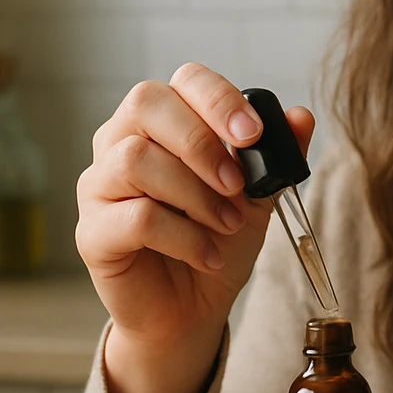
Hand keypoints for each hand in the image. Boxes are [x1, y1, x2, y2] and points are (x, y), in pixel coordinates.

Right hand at [76, 64, 312, 392]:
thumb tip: (300, 117)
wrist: (192, 311)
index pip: (182, 81)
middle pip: (146, 103)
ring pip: (136, 160)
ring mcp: (100, 186)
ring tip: (226, 225)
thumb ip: (275, 156)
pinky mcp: (92, 233)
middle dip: (202, 142)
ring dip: (196, 195)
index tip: (254, 135)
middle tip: (238, 185)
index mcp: (162, 122)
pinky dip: (184, 238)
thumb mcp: (257, 197)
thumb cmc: (217, 243)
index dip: (219, 100)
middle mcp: (120, 142)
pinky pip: (135, 218)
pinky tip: (208, 256)